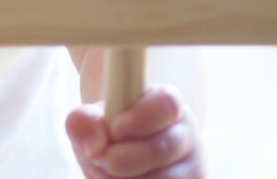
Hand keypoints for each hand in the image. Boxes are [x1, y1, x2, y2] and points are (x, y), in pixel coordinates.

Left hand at [65, 84, 202, 177]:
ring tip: (102, 172)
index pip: (166, 103)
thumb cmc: (106, 133)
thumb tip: (96, 145)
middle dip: (125, 158)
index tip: (114, 129)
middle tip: (101, 159)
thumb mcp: (91, 120)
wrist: (119, 158)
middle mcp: (185, 136)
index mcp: (167, 103)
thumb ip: (85, 121)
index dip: (139, 117)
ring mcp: (191, 169)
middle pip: (165, 147)